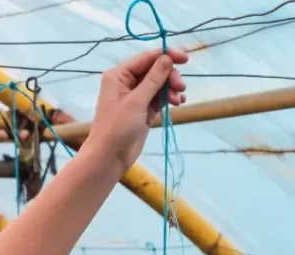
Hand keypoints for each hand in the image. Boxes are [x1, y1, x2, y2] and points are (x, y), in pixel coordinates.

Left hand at [85, 49, 187, 172]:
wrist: (109, 158)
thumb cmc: (117, 128)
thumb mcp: (136, 101)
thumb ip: (153, 79)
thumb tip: (167, 58)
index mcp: (119, 75)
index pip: (147, 58)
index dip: (167, 56)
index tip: (186, 59)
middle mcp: (127, 82)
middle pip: (155, 70)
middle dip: (170, 77)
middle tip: (181, 88)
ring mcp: (136, 97)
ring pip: (159, 84)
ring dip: (171, 89)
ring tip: (179, 100)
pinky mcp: (143, 110)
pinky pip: (159, 98)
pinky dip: (169, 99)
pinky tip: (178, 103)